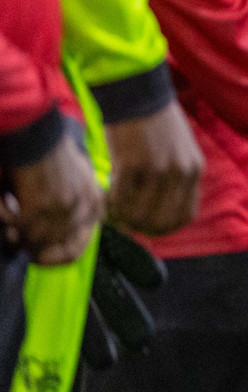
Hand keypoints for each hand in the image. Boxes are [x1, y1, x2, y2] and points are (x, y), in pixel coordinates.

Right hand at [0, 130, 103, 264]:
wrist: (40, 133)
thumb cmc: (54, 153)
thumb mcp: (78, 179)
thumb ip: (76, 206)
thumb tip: (60, 235)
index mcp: (95, 204)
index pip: (77, 248)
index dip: (53, 257)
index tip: (34, 255)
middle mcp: (82, 209)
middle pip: (54, 249)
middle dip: (31, 248)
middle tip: (14, 236)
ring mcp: (61, 210)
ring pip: (32, 241)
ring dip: (14, 233)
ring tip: (7, 216)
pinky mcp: (38, 206)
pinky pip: (14, 226)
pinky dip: (3, 216)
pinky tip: (1, 203)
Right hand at [103, 100, 203, 235]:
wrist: (139, 93)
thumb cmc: (156, 120)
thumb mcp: (180, 148)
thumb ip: (178, 176)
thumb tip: (163, 207)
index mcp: (194, 168)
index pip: (185, 215)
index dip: (165, 227)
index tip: (148, 228)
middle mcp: (180, 172)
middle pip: (161, 220)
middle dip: (141, 227)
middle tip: (126, 222)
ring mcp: (156, 169)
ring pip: (139, 214)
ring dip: (123, 217)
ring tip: (113, 210)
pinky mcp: (131, 164)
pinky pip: (119, 200)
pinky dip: (110, 205)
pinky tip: (105, 198)